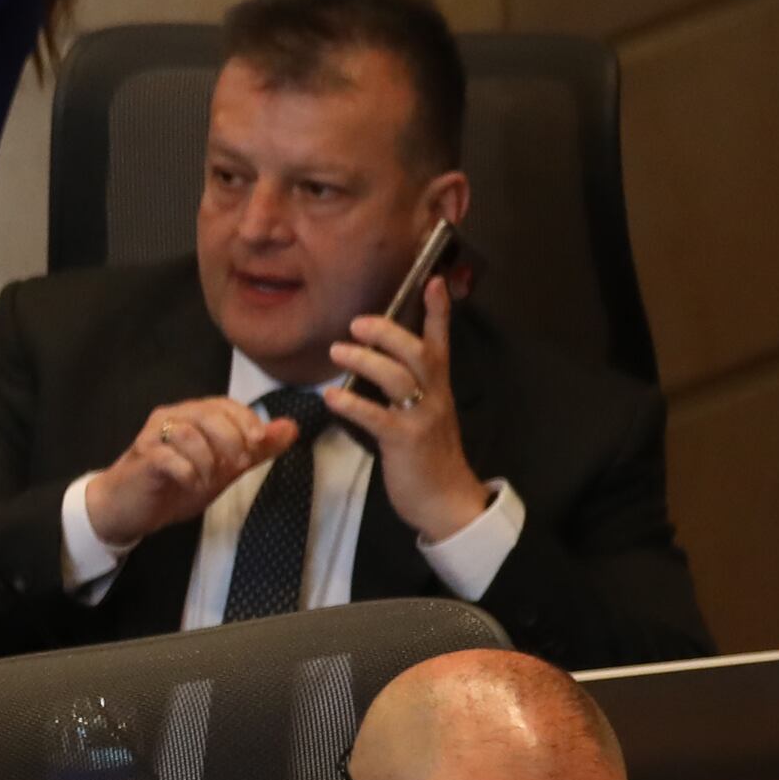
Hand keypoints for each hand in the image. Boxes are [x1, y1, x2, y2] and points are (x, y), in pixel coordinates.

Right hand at [77, 390, 300, 555]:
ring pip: (188, 434)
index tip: (259, 441)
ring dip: (208, 460)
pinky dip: (188, 472)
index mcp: (192, 416)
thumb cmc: (175, 484)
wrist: (129, 508)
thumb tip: (291, 428)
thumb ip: (257, 449)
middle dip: (230, 439)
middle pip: (206, 413)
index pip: (223, 404)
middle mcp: (170, 418)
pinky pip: (168, 458)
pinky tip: (191, 484)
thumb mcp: (225, 468)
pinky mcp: (142, 459)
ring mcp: (152, 437)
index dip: (245, 419)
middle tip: (237, 465)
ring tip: (209, 480)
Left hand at [331, 283, 489, 540]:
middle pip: (419, 353)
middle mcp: (435, 396)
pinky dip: (353, 404)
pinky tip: (331, 397)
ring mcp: (422, 418)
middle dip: (388, 333)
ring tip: (336, 351)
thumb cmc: (428, 454)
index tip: (434, 279)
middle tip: (356, 324)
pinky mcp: (406, 441)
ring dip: (366, 361)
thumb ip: (407, 386)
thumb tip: (376, 360)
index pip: (441, 341)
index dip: (438, 311)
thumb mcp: (423, 413)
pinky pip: (378, 417)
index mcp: (438, 387)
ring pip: (399, 378)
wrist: (447, 500)